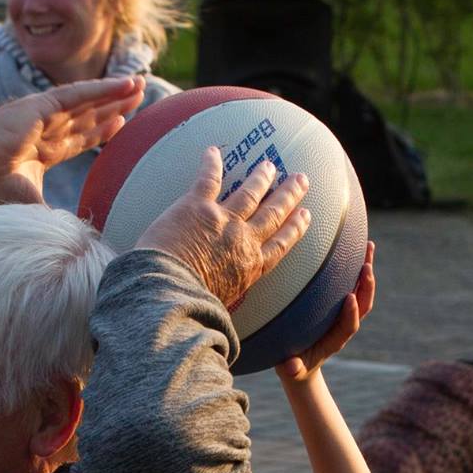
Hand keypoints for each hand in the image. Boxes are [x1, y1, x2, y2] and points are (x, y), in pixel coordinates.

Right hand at [0, 76, 143, 208]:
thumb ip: (56, 217)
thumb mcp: (33, 207)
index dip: (100, 130)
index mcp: (40, 152)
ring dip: (114, 93)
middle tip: (140, 96)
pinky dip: (101, 88)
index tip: (123, 122)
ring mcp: (39, 115)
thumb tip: (78, 242)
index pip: (77, 138)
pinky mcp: (37, 105)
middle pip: (86, 116)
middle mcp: (42, 130)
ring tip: (139, 84)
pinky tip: (123, 83)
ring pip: (86, 102)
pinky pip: (77, 93)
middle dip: (113, 106)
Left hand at [135, 148, 310, 309]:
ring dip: (261, 177)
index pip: (280, 244)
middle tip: (301, 179)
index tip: (305, 215)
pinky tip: (214, 151)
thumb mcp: (219, 309)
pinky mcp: (197, 207)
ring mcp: (223, 221)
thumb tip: (220, 321)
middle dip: (289, 195)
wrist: (167, 293)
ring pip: (249, 193)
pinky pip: (209, 178)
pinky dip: (212, 163)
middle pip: (273, 213)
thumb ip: (224, 301)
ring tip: (269, 165)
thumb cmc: (189, 308)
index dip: (295, 228)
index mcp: (250, 268)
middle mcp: (243, 241)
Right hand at [277, 242, 374, 382]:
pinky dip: (355, 266)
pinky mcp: (338, 304)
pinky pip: (350, 282)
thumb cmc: (295, 366)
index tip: (349, 298)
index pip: (349, 326)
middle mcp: (344, 324)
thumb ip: (292, 369)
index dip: (351, 313)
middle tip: (367, 265)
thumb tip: (289, 367)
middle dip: (366, 285)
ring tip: (369, 245)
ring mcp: (343, 313)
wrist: (302, 366)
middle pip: (362, 303)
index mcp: (336, 340)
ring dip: (366, 268)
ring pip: (360, 290)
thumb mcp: (291, 370)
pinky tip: (353, 244)